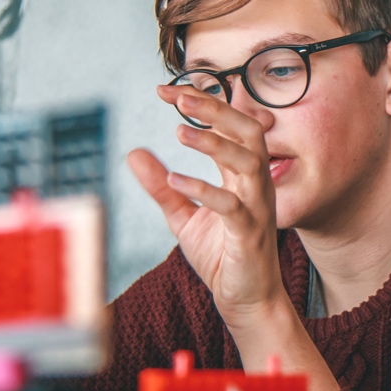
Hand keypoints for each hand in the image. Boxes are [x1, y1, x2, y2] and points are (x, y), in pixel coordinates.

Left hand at [129, 87, 289, 332]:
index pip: (228, 126)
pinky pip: (232, 206)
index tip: (166, 91)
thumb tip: (133, 153)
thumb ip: (160, 186)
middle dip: (216, 110)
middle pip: (247, 132)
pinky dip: (204, 190)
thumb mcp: (182, 217)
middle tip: (180, 97)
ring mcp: (256, 207)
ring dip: (214, 144)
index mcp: (242, 175)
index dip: (201, 105)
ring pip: (247, 162)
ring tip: (179, 132)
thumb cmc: (221, 255)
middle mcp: (255, 184)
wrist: (245, 299)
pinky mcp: (249, 233)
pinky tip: (176, 181)